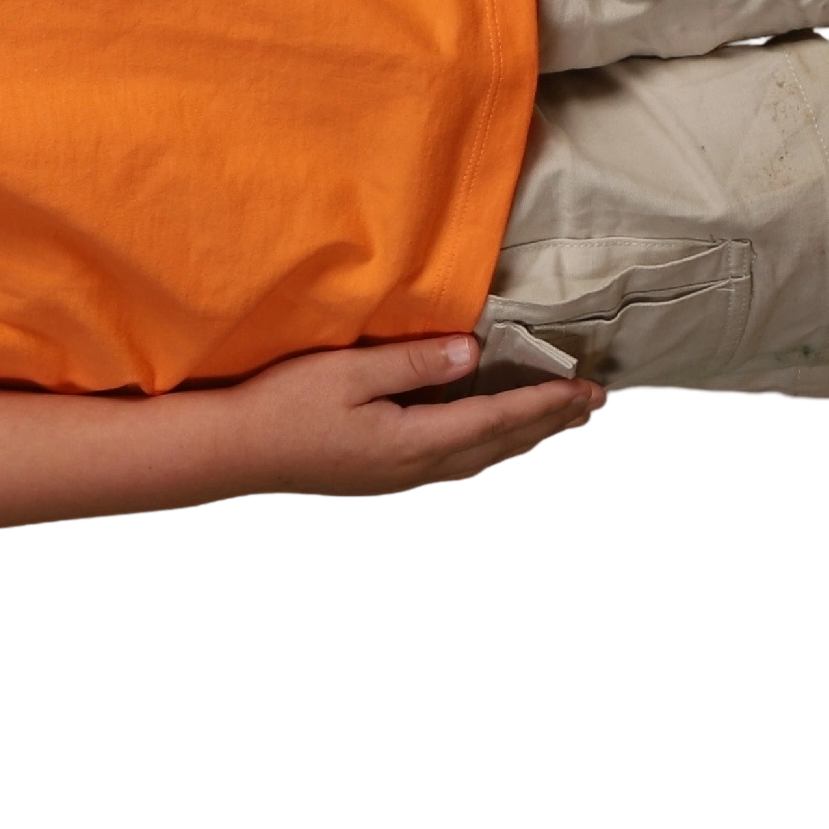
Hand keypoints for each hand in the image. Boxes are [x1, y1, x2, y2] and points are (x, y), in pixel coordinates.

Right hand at [217, 336, 609, 496]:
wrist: (235, 452)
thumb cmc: (282, 406)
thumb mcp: (347, 371)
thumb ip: (413, 362)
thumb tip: (471, 352)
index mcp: (413, 441)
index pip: (496, 418)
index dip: (544, 402)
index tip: (584, 387)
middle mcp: (417, 467)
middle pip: (501, 444)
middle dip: (549, 421)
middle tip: (593, 401)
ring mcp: (401, 476)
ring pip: (483, 457)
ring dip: (525, 435)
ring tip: (557, 417)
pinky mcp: (386, 475)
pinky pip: (460, 461)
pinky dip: (492, 444)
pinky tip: (494, 436)